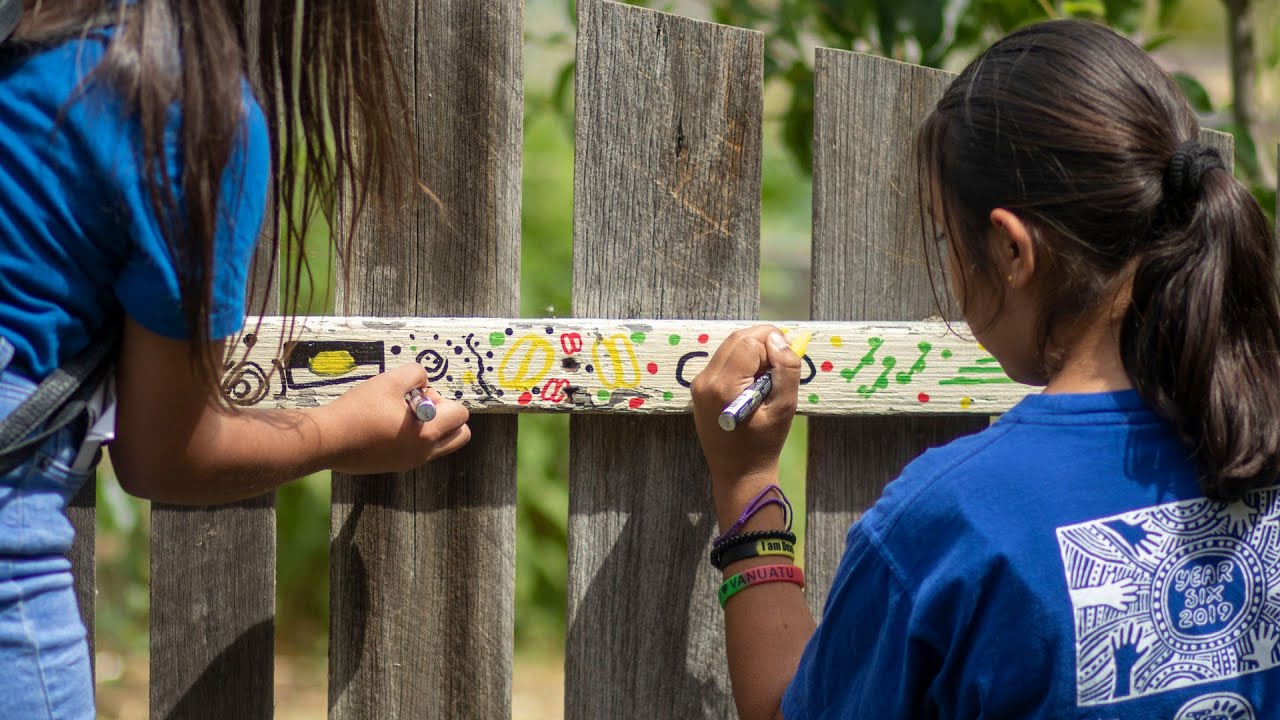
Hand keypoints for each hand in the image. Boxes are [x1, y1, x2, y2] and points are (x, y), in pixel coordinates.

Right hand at [319, 363, 470, 473]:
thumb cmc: (359, 409)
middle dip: (447, 417)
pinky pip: (419, 452)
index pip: (461, 416)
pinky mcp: (395, 466)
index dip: (445, 399)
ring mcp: (410, 463)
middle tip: (420, 406)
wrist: (328, 439)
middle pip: (459, 436)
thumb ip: (415, 374)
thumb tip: (423, 381)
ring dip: (432, 428)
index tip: (420, 395)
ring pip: (440, 445)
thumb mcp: (389, 380)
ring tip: (402, 415)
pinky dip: (415, 438)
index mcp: (428, 433)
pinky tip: (388, 426)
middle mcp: (424, 453)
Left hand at [691, 326, 800, 506]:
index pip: (749, 341)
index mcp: (724, 386)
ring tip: (768, 376)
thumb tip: (779, 339)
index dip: (772, 344)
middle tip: (780, 364)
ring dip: (752, 352)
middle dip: (763, 342)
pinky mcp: (699, 388)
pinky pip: (723, 361)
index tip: (785, 363)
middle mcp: (705, 380)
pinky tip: (754, 383)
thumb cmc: (764, 444)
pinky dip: (742, 363)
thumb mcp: (784, 407)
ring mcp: (699, 384)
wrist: (738, 473)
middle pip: (736, 339)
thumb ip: (786, 370)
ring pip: (729, 347)